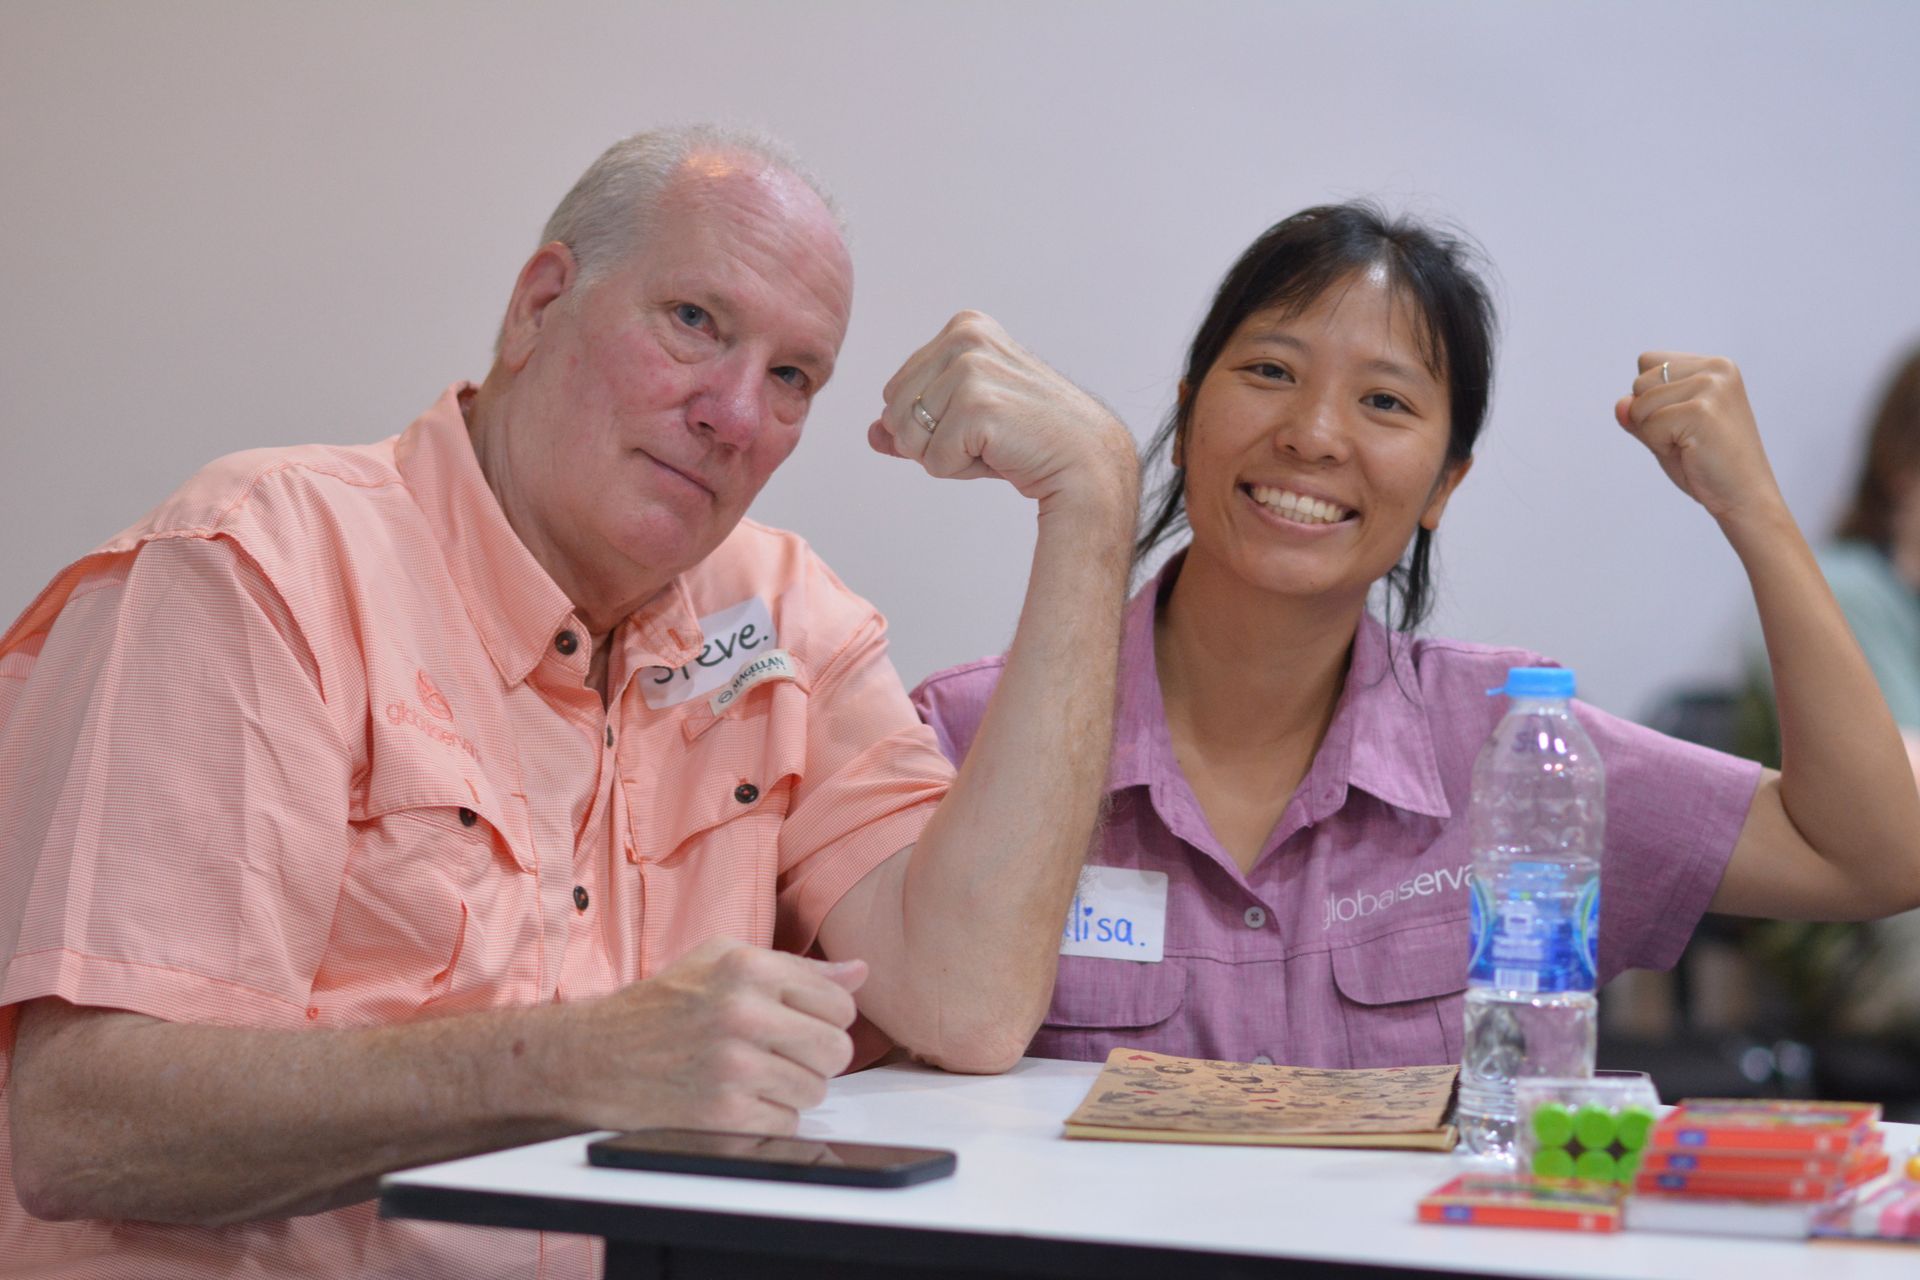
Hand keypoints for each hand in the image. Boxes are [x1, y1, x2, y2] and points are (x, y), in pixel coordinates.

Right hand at [553, 937, 866, 1134]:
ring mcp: (733, 1067)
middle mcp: (742, 1013)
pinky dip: (768, 1118)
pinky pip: (786, 1124)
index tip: (801, 1024)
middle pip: (836, 1050)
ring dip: (792, 1090)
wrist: (594, 1057)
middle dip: (815, 1057)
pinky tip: (736, 1099)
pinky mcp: (723, 1114)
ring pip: (815, 1090)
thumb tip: (859, 973)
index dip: (826, 1019)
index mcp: (747, 968)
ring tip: (754, 1075)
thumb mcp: (721, 961)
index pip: (839, 1003)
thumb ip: (795, 968)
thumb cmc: (659, 1007)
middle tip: (781, 1054)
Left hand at [868, 311, 1137, 514]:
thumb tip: (873, 433)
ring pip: (910, 438)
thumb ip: (915, 420)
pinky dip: (961, 471)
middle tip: (988, 436)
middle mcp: (964, 337)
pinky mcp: (977, 405)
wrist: (1086, 462)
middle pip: (894, 411)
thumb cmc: (1029, 439)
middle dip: (931, 440)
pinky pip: (933, 461)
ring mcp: (971, 369)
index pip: (896, 390)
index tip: (982, 420)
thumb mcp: (965, 420)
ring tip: (995, 444)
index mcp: (964, 327)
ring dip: (948, 457)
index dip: (931, 422)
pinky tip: (1001, 455)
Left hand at [1614, 352, 1785, 524]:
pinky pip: (1649, 425)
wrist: (1743, 496)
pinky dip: (1660, 445)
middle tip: (1687, 437)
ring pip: (1640, 404)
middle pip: (1640, 381)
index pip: (1647, 362)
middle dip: (1650, 416)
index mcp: (1712, 365)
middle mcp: (1716, 368)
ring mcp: (1711, 387)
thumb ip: (1639, 412)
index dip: (1650, 397)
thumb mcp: (1665, 430)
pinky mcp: (1701, 411)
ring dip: (1654, 433)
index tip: (1683, 420)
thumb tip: (1621, 404)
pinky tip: (1691, 452)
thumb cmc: (1705, 463)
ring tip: (1690, 444)